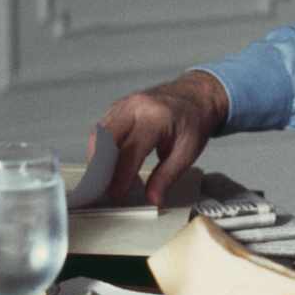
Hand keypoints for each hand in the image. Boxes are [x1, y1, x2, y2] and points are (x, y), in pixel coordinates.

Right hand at [96, 71, 228, 204]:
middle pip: (106, 139)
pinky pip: (102, 128)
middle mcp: (135, 107)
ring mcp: (124, 104)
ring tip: (105, 179)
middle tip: (104, 189)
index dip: (120, 175)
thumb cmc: (193, 120)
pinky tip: (109, 163)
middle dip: (101, 167)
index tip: (116, 193)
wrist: (196, 95)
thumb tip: (153, 198)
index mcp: (155, 118)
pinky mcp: (118, 107)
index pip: (130, 150)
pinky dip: (101, 147)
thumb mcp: (187, 152)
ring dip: (98, 158)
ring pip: (99, 133)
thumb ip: (167, 176)